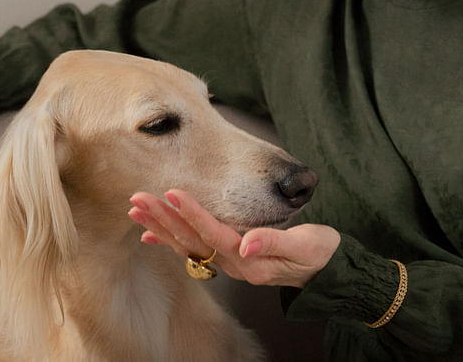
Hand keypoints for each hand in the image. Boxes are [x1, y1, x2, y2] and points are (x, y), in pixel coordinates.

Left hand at [128, 189, 339, 288]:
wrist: (327, 270)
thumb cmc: (319, 253)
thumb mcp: (306, 247)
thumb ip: (275, 243)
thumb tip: (247, 241)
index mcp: (250, 258)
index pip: (215, 233)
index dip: (193, 213)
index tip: (172, 193)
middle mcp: (234, 262)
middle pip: (192, 239)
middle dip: (164, 219)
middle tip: (137, 199)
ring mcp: (229, 260)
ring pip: (187, 243)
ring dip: (161, 226)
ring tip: (135, 209)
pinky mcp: (228, 255)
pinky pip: (192, 248)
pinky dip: (169, 239)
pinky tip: (149, 233)